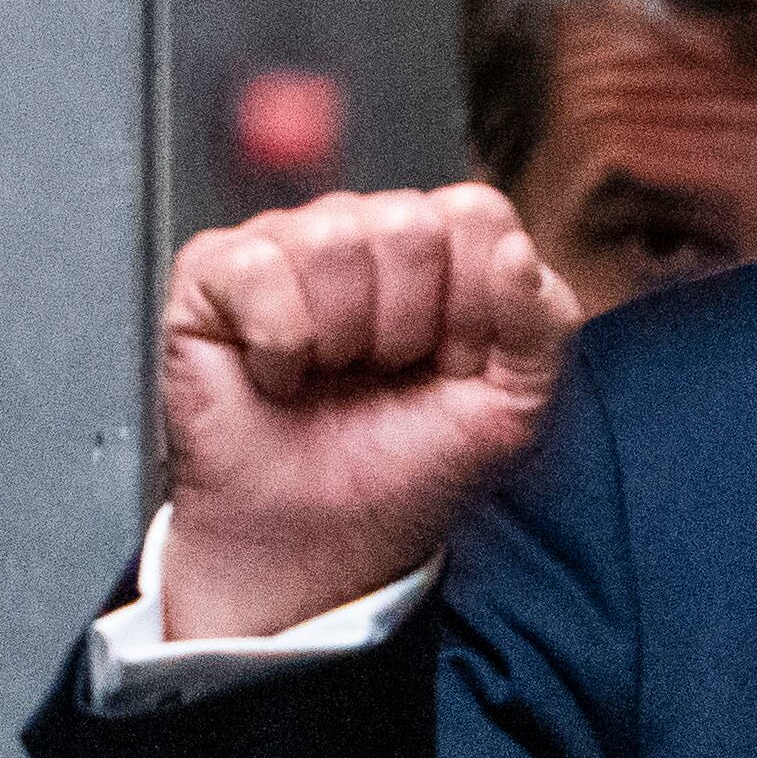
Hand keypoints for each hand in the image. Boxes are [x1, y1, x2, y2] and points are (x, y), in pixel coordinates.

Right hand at [156, 185, 576, 638]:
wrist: (320, 543)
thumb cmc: (404, 472)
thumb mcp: (511, 410)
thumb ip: (544, 325)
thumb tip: (518, 251)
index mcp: (441, 253)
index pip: (475, 214)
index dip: (473, 304)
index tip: (453, 366)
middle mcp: (364, 232)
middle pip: (408, 222)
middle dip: (408, 327)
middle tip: (385, 378)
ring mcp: (286, 242)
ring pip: (335, 240)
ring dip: (344, 339)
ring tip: (332, 377)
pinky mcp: (213, 271)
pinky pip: (259, 271)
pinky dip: (279, 347)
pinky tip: (279, 375)